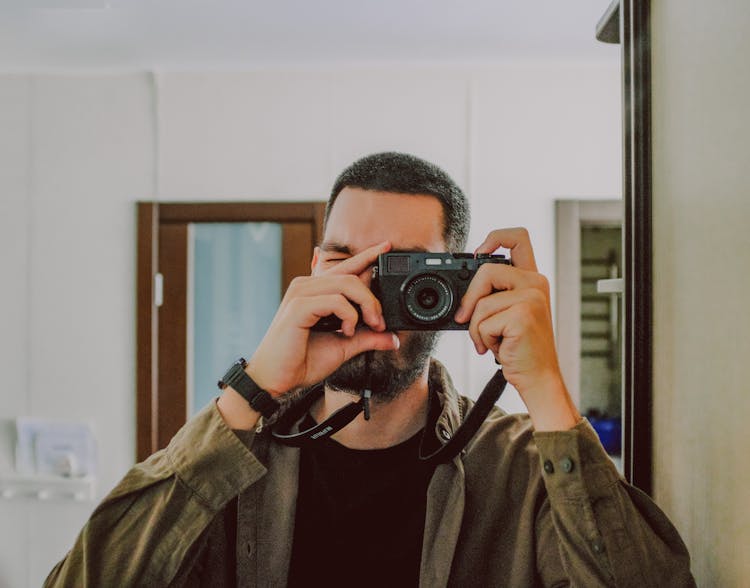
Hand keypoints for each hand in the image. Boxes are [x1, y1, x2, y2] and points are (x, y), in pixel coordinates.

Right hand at [245, 240, 399, 396]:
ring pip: (346, 284)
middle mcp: (307, 286)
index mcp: (315, 291)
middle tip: (379, 323)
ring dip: (365, 305)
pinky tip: (346, 332)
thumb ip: (367, 337)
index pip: (345, 267)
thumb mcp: (345, 346)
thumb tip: (393, 337)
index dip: (367, 255)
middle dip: (372, 299)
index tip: (387, 246)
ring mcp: (301, 294)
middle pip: (351, 276)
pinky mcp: (298, 307)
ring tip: (369, 326)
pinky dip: (349, 315)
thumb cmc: (303, 360)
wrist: (278, 380)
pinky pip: (335, 300)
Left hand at [454, 228, 578, 430]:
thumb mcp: (507, 315)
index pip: (518, 238)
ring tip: (491, 341)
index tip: (477, 254)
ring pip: (481, 303)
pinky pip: (483, 322)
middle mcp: (535, 283)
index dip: (494, 237)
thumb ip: (493, 295)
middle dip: (469, 299)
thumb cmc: (520, 348)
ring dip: (476, 328)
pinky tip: (499, 348)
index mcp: (532, 279)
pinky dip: (483, 339)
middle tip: (466, 320)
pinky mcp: (523, 316)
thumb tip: (463, 294)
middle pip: (486, 270)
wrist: (538, 377)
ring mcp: (531, 298)